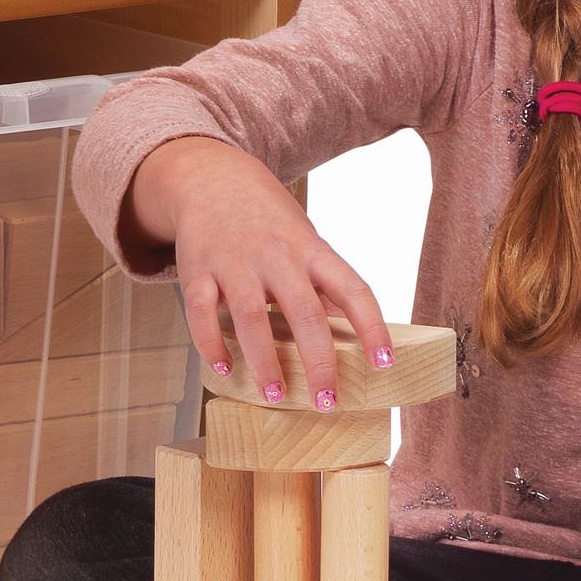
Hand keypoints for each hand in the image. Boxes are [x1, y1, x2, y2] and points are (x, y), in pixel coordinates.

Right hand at [128, 136, 391, 408]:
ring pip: (250, 315)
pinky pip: (201, 312)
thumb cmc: (268, 222)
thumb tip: (355, 338)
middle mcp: (276, 254)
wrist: (211, 178)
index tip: (384, 365)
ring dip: (264, 360)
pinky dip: (210, 343)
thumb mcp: (305, 242)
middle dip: (318, 360)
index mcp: (312, 250)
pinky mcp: (197, 269)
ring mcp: (234, 261)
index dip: (372, 327)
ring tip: (275, 395)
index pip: (352, 289)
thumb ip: (323, 285)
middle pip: (304, 310)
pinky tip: (223, 369)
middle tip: (327, 402)